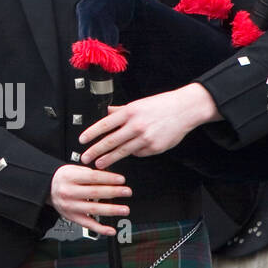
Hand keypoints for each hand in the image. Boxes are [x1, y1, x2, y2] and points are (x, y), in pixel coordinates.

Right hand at [49, 164, 131, 236]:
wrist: (46, 188)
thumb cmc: (62, 178)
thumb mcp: (72, 169)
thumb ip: (89, 173)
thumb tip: (109, 178)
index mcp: (69, 178)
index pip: (92, 177)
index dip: (108, 178)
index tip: (121, 179)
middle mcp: (68, 192)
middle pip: (94, 193)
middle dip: (113, 192)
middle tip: (127, 192)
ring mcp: (70, 206)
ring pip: (93, 209)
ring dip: (111, 210)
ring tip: (124, 209)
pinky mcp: (72, 217)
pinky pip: (87, 225)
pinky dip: (100, 229)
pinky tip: (111, 230)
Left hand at [79, 83, 219, 169]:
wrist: (185, 109)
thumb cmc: (161, 105)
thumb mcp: (137, 104)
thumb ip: (120, 111)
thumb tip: (105, 113)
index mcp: (129, 112)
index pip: (104, 125)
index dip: (91, 134)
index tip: (82, 141)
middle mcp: (136, 126)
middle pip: (110, 141)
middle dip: (96, 151)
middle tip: (86, 158)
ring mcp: (146, 138)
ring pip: (123, 151)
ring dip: (109, 159)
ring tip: (100, 164)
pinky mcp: (155, 148)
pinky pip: (139, 153)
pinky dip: (132, 154)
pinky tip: (129, 153)